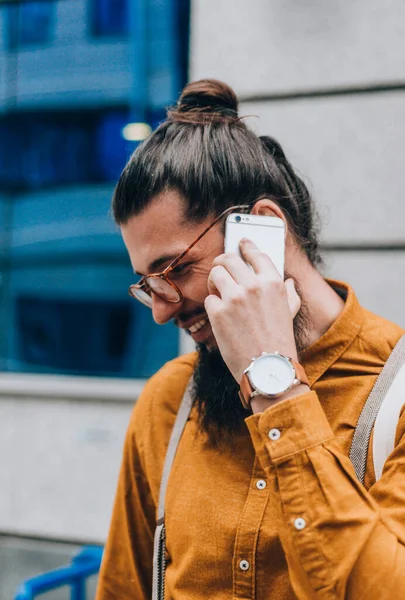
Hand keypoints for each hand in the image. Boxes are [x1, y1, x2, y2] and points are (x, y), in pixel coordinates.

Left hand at [205, 238, 300, 383]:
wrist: (268, 369)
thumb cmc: (280, 342)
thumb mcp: (290, 313)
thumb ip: (289, 294)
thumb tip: (289, 282)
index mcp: (274, 282)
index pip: (256, 253)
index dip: (246, 245)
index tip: (240, 243)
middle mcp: (254, 286)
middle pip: (228, 258)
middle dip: (222, 262)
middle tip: (221, 269)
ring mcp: (234, 298)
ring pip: (215, 274)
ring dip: (214, 282)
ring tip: (219, 293)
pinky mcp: (218, 313)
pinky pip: (209, 299)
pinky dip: (213, 306)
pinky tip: (221, 316)